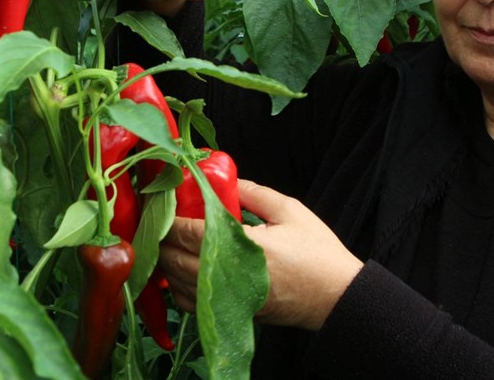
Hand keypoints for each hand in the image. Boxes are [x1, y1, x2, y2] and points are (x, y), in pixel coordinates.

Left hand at [159, 179, 363, 330]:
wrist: (336, 297)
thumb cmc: (317, 253)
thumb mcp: (290, 211)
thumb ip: (254, 194)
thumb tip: (226, 180)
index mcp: (242, 247)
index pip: (189, 233)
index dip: (168, 218)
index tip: (159, 203)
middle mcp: (228, 277)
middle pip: (174, 260)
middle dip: (160, 239)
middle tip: (158, 220)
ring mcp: (227, 300)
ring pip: (177, 285)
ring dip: (166, 264)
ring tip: (166, 243)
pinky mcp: (231, 313)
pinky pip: (191, 306)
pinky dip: (179, 289)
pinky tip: (182, 273)